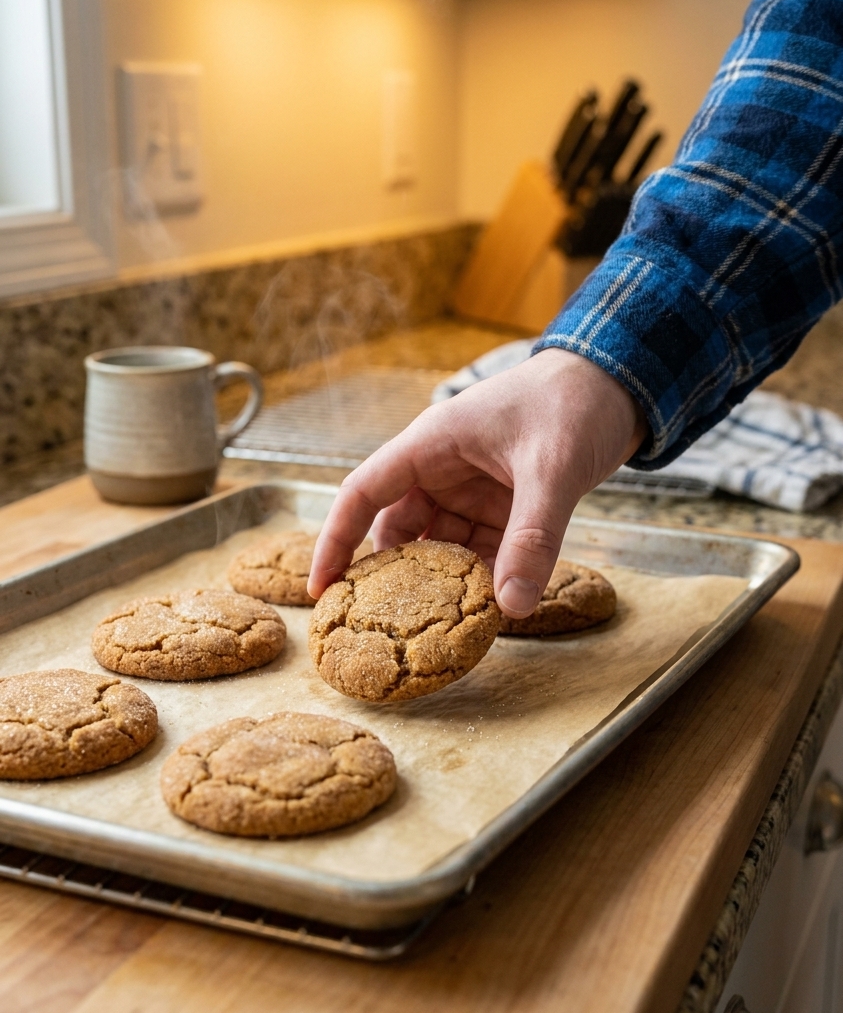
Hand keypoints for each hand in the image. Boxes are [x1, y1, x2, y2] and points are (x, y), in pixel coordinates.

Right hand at [307, 348, 646, 616]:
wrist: (621, 382)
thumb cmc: (574, 403)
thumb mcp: (551, 470)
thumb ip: (532, 538)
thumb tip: (512, 607)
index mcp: (431, 445)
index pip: (363, 493)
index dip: (336, 541)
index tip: (321, 589)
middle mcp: (442, 470)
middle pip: (399, 531)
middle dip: (395, 577)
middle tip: (388, 629)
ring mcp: (472, 491)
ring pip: (442, 548)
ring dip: (444, 584)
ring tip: (438, 630)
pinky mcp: (504, 508)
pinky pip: (481, 552)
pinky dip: (483, 579)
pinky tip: (490, 611)